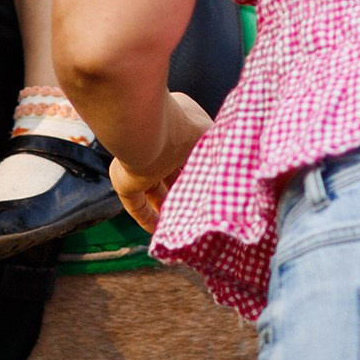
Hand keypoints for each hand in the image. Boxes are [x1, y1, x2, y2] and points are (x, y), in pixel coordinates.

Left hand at [109, 91, 211, 232]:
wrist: (147, 128)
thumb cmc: (184, 127)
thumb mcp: (213, 136)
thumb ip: (221, 151)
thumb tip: (234, 165)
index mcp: (177, 131)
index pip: (189, 154)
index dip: (200, 171)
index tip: (213, 189)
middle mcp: (157, 148)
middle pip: (171, 174)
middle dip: (184, 191)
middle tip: (201, 210)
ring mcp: (139, 164)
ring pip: (153, 191)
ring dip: (166, 208)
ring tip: (185, 225)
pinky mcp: (125, 182)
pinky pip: (136, 205)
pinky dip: (146, 218)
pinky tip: (157, 232)